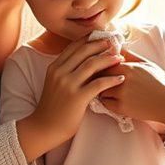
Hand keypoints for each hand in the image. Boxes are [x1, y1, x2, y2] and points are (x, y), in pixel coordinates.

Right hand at [16, 38, 123, 160]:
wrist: (44, 128)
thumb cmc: (52, 108)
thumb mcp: (54, 84)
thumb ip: (66, 72)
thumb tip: (84, 62)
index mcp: (54, 67)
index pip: (73, 47)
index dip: (89, 39)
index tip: (102, 37)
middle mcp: (60, 72)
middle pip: (84, 51)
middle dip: (101, 45)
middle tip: (114, 44)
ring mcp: (68, 84)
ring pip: (92, 64)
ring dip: (108, 59)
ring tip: (120, 58)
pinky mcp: (77, 97)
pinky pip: (98, 84)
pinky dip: (111, 79)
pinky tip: (120, 78)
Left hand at [99, 49, 164, 126]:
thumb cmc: (162, 83)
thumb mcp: (148, 65)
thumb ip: (131, 56)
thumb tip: (118, 48)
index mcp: (128, 67)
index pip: (103, 63)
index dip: (102, 66)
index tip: (104, 69)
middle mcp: (122, 80)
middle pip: (99, 76)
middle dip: (100, 77)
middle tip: (103, 80)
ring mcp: (121, 94)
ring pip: (100, 90)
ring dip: (103, 90)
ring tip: (109, 91)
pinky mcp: (122, 108)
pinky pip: (105, 103)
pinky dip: (108, 101)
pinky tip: (115, 100)